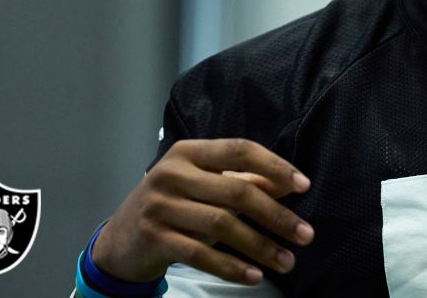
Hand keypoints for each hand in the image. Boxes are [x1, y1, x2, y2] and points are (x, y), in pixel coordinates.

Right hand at [90, 138, 313, 285]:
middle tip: (306, 235)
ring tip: (287, 261)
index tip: (304, 186)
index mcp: (189, 152)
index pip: (240, 150)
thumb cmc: (175, 205)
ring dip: (260, 246)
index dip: (274, 166)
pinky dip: (231, 266)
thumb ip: (245, 181)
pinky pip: (201, 254)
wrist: (120, 240)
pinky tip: (254, 276)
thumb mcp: (206, 186)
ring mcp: (160, 206)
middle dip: (276, 215)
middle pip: (236, 192)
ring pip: (222, 225)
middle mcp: (172, 174)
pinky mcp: (154, 238)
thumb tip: (290, 184)